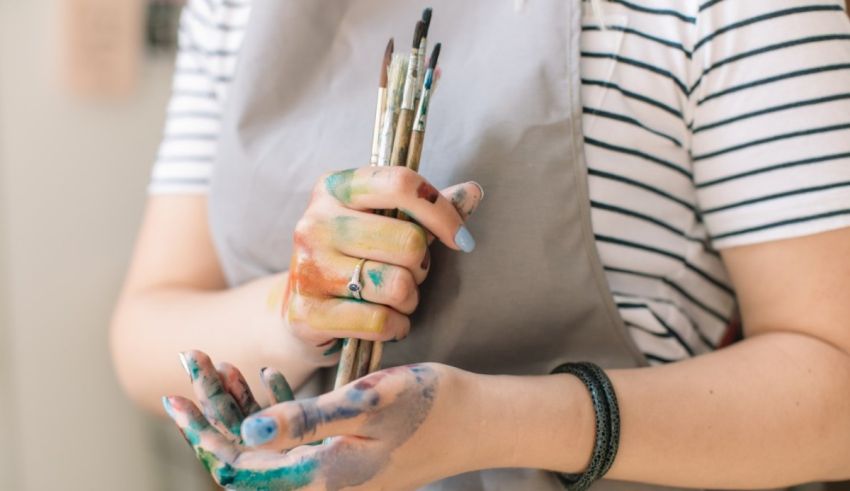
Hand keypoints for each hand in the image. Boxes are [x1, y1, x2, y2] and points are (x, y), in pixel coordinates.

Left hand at [165, 350, 481, 490]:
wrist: (482, 422)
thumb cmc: (431, 407)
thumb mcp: (368, 406)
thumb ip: (306, 422)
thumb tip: (248, 434)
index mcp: (320, 477)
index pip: (240, 466)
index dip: (204, 432)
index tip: (178, 396)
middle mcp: (321, 483)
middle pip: (249, 455)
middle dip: (217, 411)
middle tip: (196, 363)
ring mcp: (334, 472)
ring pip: (269, 444)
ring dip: (243, 406)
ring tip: (223, 366)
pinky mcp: (346, 456)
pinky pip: (296, 438)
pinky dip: (277, 408)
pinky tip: (269, 379)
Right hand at [284, 166, 482, 351]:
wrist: (300, 309)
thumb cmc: (355, 258)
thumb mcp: (385, 224)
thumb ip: (426, 208)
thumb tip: (473, 192)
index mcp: (335, 188)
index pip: (401, 184)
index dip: (441, 212)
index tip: (459, 238)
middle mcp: (314, 223)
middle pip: (409, 242)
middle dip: (422, 266)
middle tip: (410, 274)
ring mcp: (307, 269)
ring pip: (397, 286)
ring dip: (409, 299)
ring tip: (394, 298)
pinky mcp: (307, 314)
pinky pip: (379, 322)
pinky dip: (396, 327)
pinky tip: (386, 323)